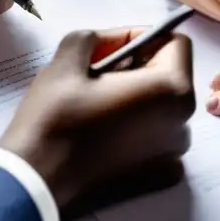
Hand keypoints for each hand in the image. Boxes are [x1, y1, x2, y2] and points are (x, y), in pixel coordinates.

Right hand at [0, 29, 194, 217]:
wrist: (36, 182)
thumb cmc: (54, 120)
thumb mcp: (68, 59)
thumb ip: (96, 37)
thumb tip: (108, 42)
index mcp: (171, 90)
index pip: (175, 44)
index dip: (141, 37)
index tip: (110, 48)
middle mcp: (183, 123)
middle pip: (170, 77)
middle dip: (138, 68)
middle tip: (97, 74)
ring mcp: (174, 155)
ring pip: (163, 109)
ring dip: (137, 100)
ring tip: (97, 105)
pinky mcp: (160, 178)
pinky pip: (157, 140)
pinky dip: (137, 131)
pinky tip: (104, 134)